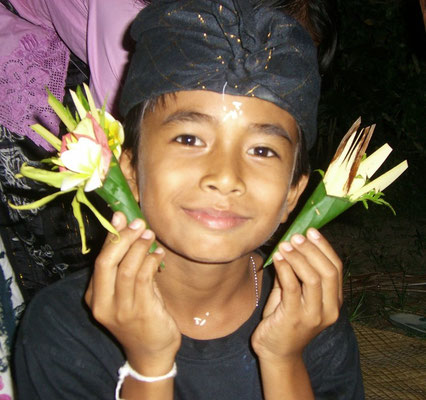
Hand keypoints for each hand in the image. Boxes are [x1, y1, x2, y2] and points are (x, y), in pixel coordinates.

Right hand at [85, 212, 180, 374]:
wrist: (151, 353)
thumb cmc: (139, 317)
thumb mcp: (125, 294)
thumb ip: (126, 269)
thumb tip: (132, 234)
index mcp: (95, 297)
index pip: (99, 261)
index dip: (110, 237)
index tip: (120, 217)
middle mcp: (103, 304)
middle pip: (106, 263)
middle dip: (122, 238)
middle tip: (137, 222)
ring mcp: (122, 310)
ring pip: (127, 269)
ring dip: (139, 247)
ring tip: (149, 234)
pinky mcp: (142, 312)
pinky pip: (144, 279)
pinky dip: (151, 261)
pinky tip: (158, 253)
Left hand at [252, 228, 342, 362]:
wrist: (277, 353)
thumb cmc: (285, 320)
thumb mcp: (295, 295)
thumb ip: (296, 274)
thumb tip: (291, 246)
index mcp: (334, 302)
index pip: (336, 268)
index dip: (324, 247)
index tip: (311, 232)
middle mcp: (329, 309)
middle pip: (328, 271)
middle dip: (312, 249)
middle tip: (297, 236)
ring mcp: (313, 315)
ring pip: (313, 278)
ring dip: (298, 257)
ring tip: (285, 244)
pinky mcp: (294, 318)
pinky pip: (292, 287)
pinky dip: (285, 268)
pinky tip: (278, 257)